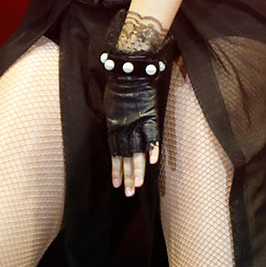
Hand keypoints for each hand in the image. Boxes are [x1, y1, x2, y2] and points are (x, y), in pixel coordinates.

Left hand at [102, 48, 166, 197]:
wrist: (129, 73)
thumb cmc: (118, 88)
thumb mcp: (111, 109)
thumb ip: (115, 124)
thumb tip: (116, 133)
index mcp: (114, 129)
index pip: (115, 155)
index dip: (116, 170)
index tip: (117, 184)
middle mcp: (124, 130)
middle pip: (126, 158)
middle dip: (127, 176)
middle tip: (128, 193)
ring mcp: (137, 125)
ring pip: (137, 152)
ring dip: (137, 170)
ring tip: (137, 186)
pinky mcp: (149, 118)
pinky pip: (152, 137)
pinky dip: (153, 149)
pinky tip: (153, 163)